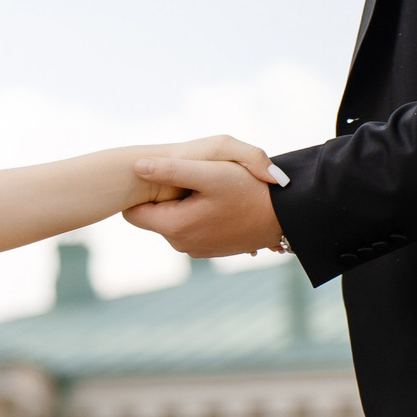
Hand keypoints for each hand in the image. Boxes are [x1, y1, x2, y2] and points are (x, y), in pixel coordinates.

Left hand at [124, 145, 289, 258]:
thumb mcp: (209, 173)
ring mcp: (196, 249)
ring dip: (183, 204)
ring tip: (209, 190)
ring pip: (173, 221)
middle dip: (165, 197)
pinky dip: (198, 214)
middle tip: (193, 179)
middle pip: (153, 216)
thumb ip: (170, 169)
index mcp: (175, 226)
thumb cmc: (248, 190)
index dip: (143, 192)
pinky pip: (191, 228)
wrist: (284, 215)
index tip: (161, 176)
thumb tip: (136, 166)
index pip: (133, 212)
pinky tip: (219, 203)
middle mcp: (181, 244)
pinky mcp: (209, 249)